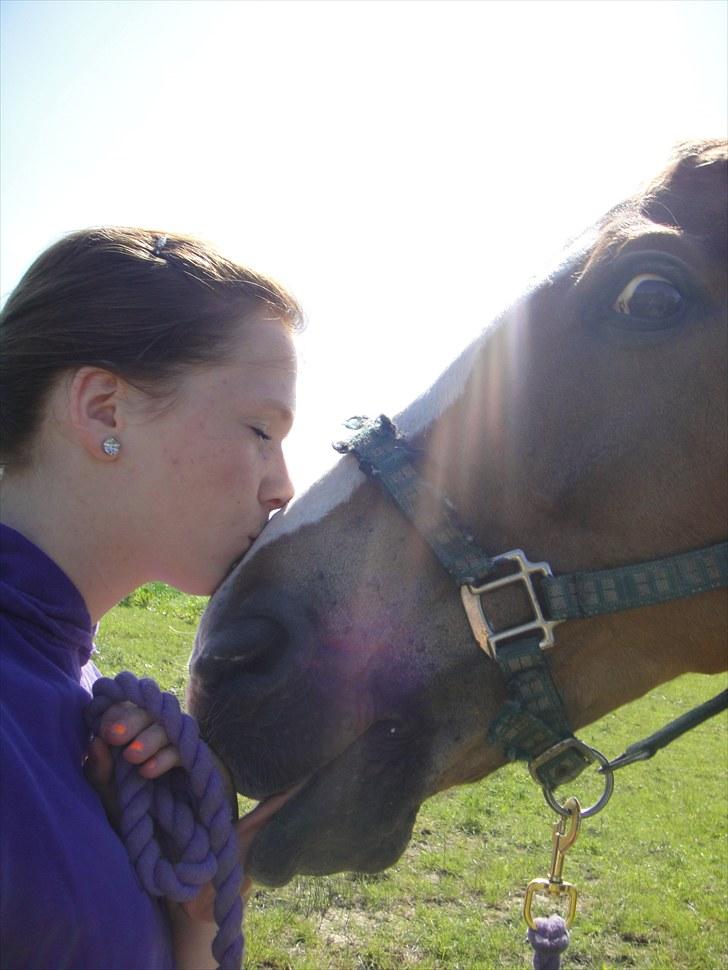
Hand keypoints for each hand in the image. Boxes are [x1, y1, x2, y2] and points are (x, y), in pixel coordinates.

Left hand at [84, 700, 181, 825]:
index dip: (114, 713)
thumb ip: (99, 770)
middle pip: (147, 709)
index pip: (124, 706)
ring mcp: (175, 739)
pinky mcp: (193, 756)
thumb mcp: (106, 792)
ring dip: (148, 737)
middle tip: (113, 735)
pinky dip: (165, 757)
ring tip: (132, 757)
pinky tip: (147, 772)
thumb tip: (95, 742)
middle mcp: (154, 727)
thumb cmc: (127, 806)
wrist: (159, 835)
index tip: (103, 731)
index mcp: (130, 729)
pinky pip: (182, 748)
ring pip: (166, 724)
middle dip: (129, 719)